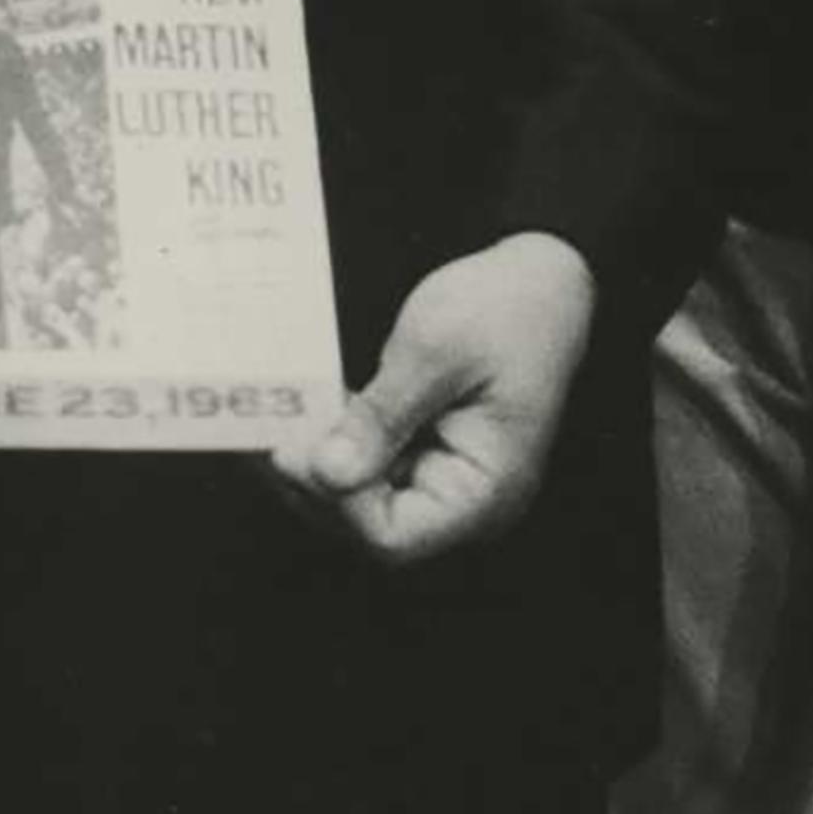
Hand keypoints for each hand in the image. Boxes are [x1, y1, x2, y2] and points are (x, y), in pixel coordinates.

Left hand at [270, 230, 596, 567]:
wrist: (543, 276)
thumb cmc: (507, 307)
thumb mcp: (436, 348)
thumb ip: (382, 415)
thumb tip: (327, 472)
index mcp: (486, 489)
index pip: (393, 537)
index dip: (335, 502)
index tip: (293, 448)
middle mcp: (468, 503)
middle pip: (369, 528)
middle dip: (315, 483)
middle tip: (269, 428)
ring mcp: (446, 481)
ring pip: (361, 504)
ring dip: (316, 466)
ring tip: (278, 418)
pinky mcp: (425, 457)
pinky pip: (370, 472)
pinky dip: (333, 447)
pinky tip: (305, 413)